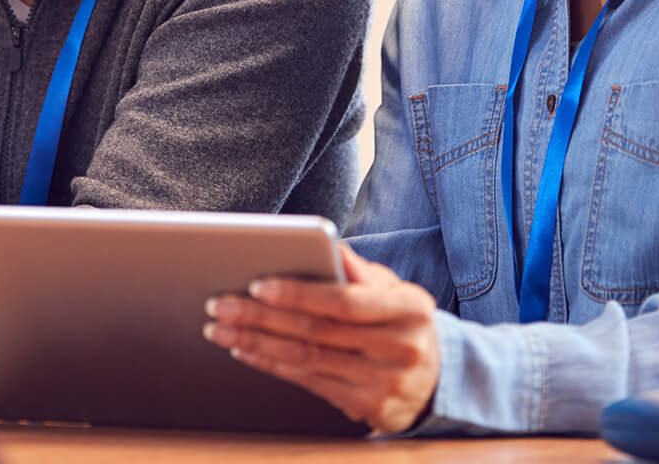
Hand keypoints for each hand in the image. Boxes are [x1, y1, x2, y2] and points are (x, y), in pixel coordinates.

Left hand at [202, 243, 439, 433]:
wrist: (437, 378)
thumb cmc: (404, 321)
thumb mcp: (396, 289)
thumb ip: (361, 271)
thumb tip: (331, 246)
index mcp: (410, 310)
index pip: (343, 302)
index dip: (298, 294)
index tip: (256, 284)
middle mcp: (399, 350)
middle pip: (317, 332)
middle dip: (261, 317)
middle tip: (221, 304)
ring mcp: (384, 386)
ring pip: (307, 361)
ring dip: (256, 342)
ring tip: (221, 327)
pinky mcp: (368, 412)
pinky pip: (309, 384)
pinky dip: (272, 365)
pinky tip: (246, 349)